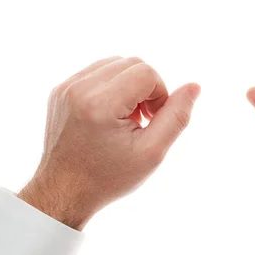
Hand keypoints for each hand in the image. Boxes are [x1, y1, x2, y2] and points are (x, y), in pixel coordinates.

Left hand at [18, 56, 199, 229]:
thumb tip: (195, 86)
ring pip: (115, 63)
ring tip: (126, 118)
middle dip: (145, 88)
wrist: (63, 191)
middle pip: (132, 63)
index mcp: (100, 104)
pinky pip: (96, 71)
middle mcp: (79, 88)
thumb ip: (176, 117)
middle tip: (142, 120)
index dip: (159, 94)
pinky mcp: (59, 90)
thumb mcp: (152, 152)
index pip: (146, 72)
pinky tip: (110, 115)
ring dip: (129, 85)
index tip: (152, 120)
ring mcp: (65, 87)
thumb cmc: (109, 177)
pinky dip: (111, 87)